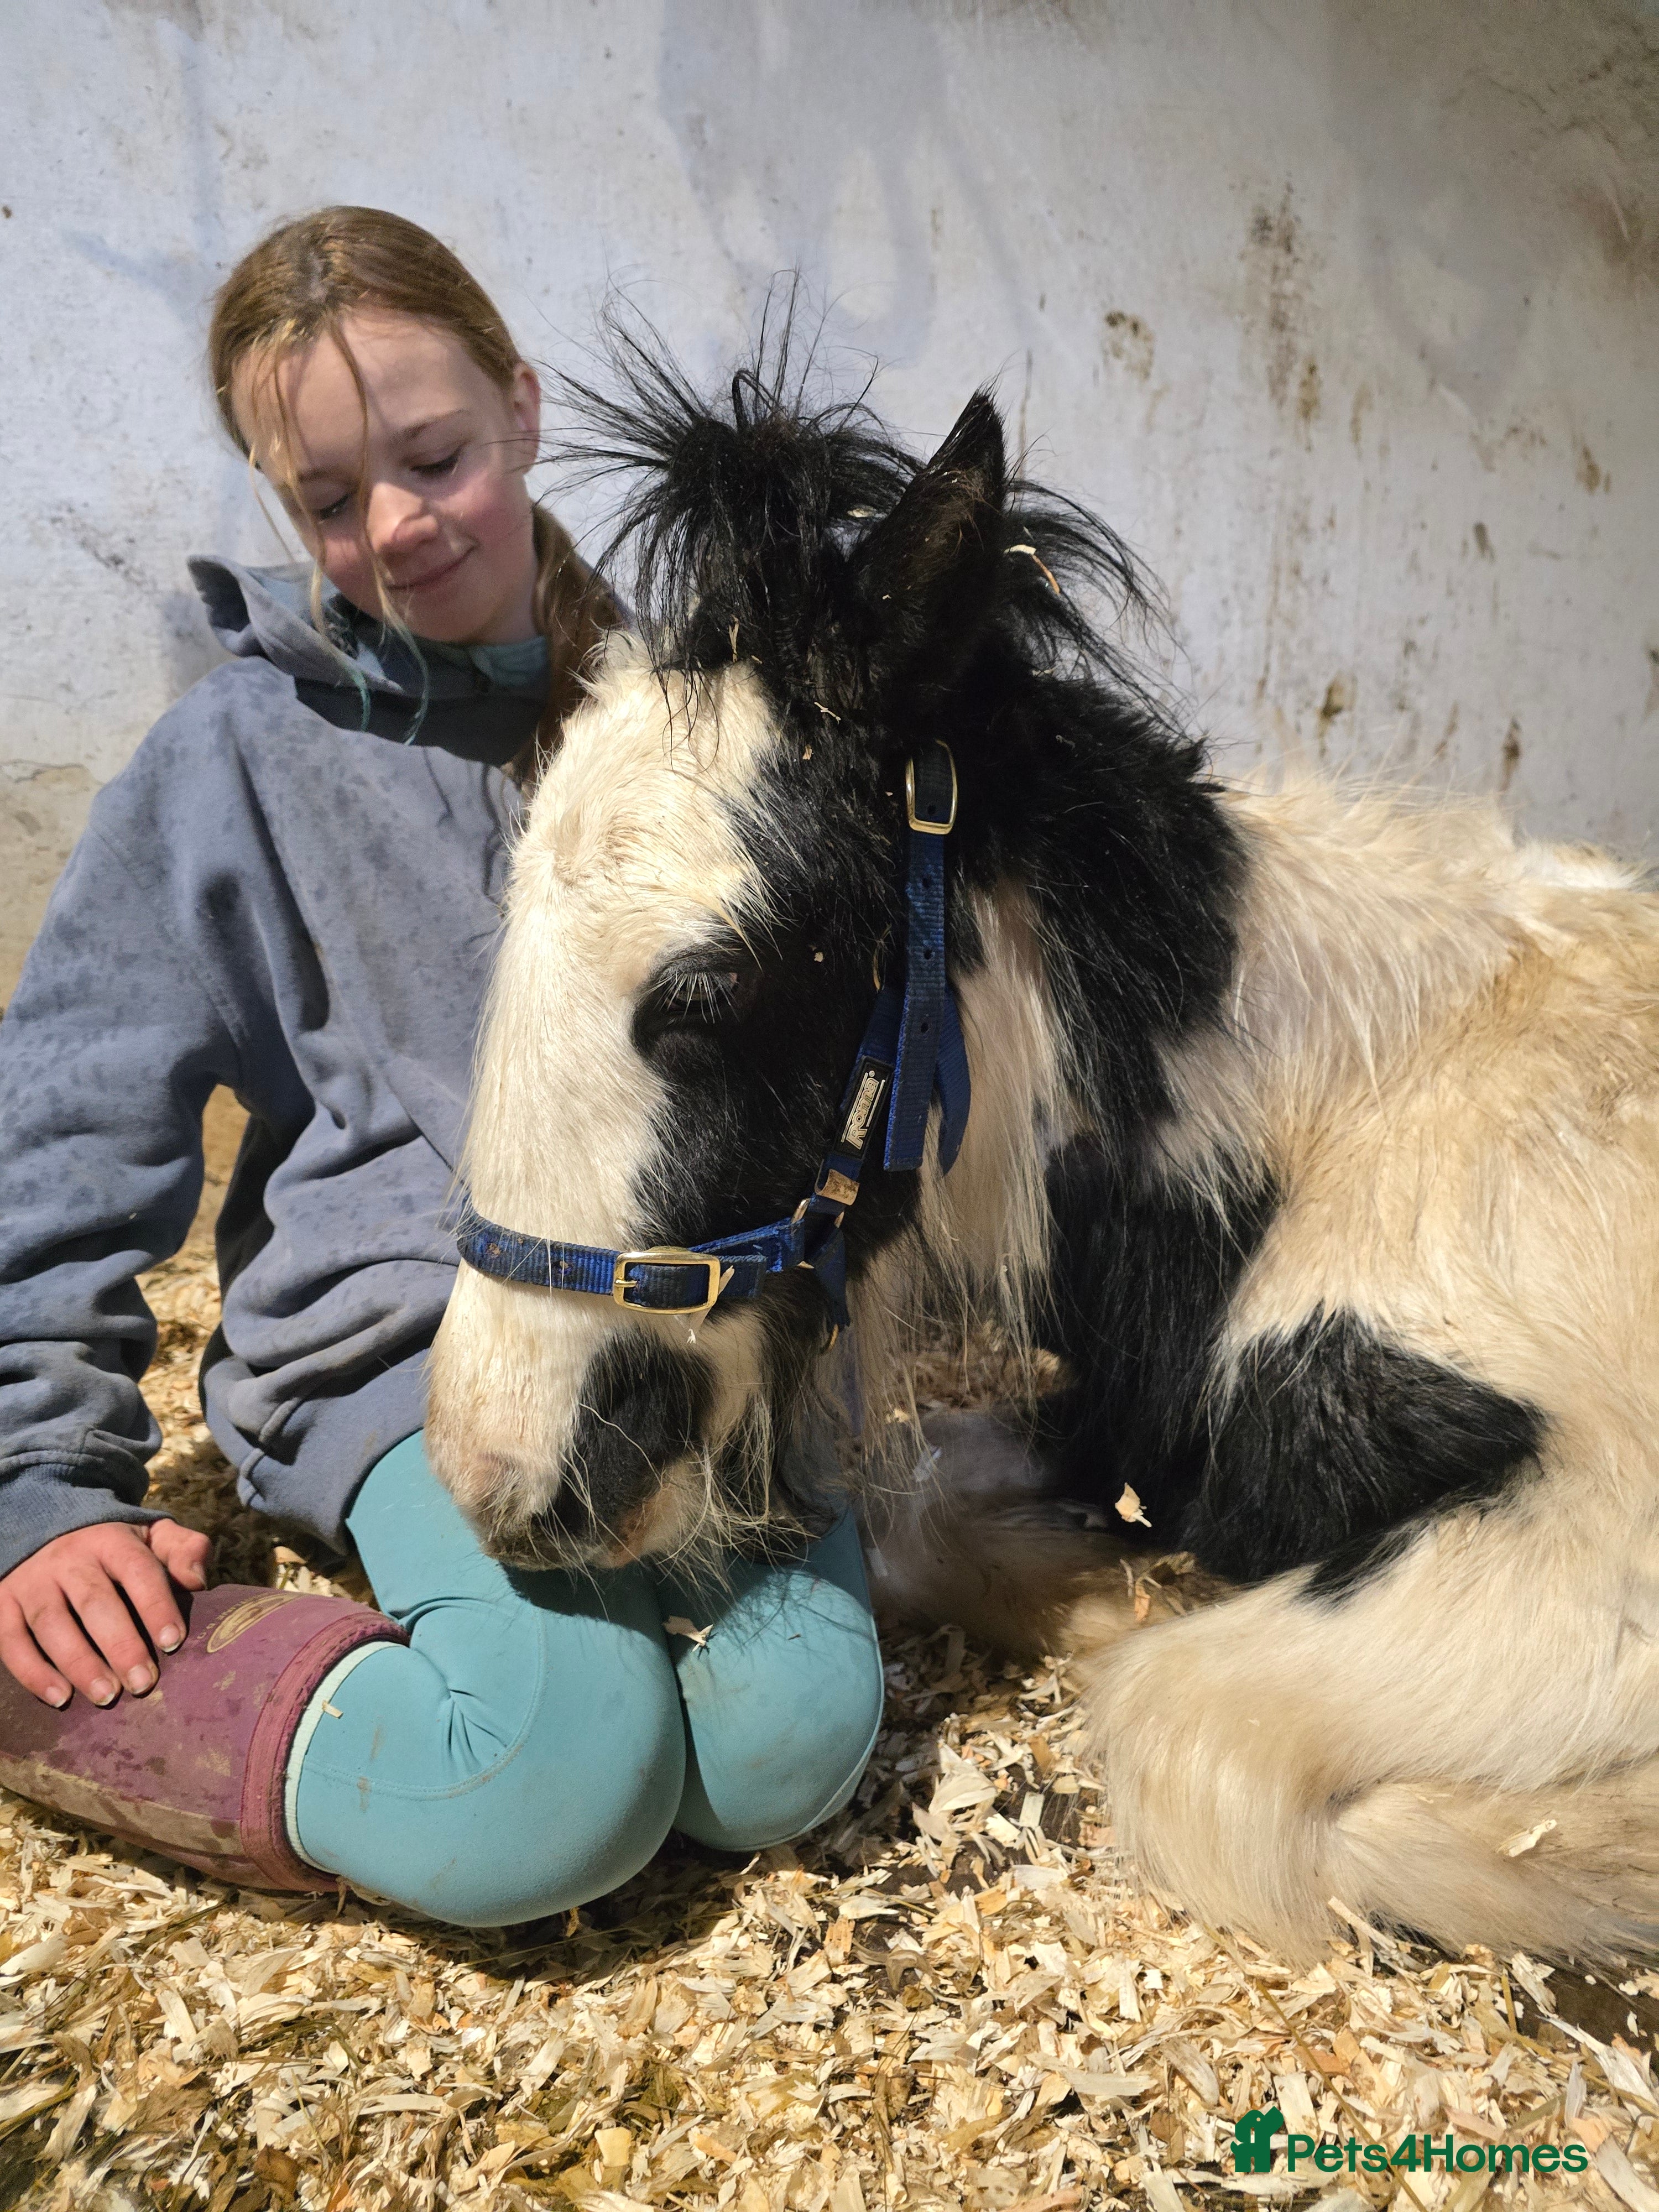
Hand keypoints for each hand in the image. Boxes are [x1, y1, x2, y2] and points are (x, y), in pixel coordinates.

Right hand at [0, 1520, 212, 1707]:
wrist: (45, 1526)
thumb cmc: (114, 1545)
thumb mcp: (151, 1535)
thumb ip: (182, 1550)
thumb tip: (197, 1581)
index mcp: (111, 1540)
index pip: (137, 1570)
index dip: (155, 1605)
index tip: (173, 1642)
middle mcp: (68, 1559)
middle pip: (95, 1602)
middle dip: (120, 1644)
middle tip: (143, 1683)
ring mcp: (32, 1581)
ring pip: (52, 1624)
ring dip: (79, 1663)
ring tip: (107, 1695)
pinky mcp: (3, 1602)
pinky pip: (11, 1640)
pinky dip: (32, 1672)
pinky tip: (60, 1697)